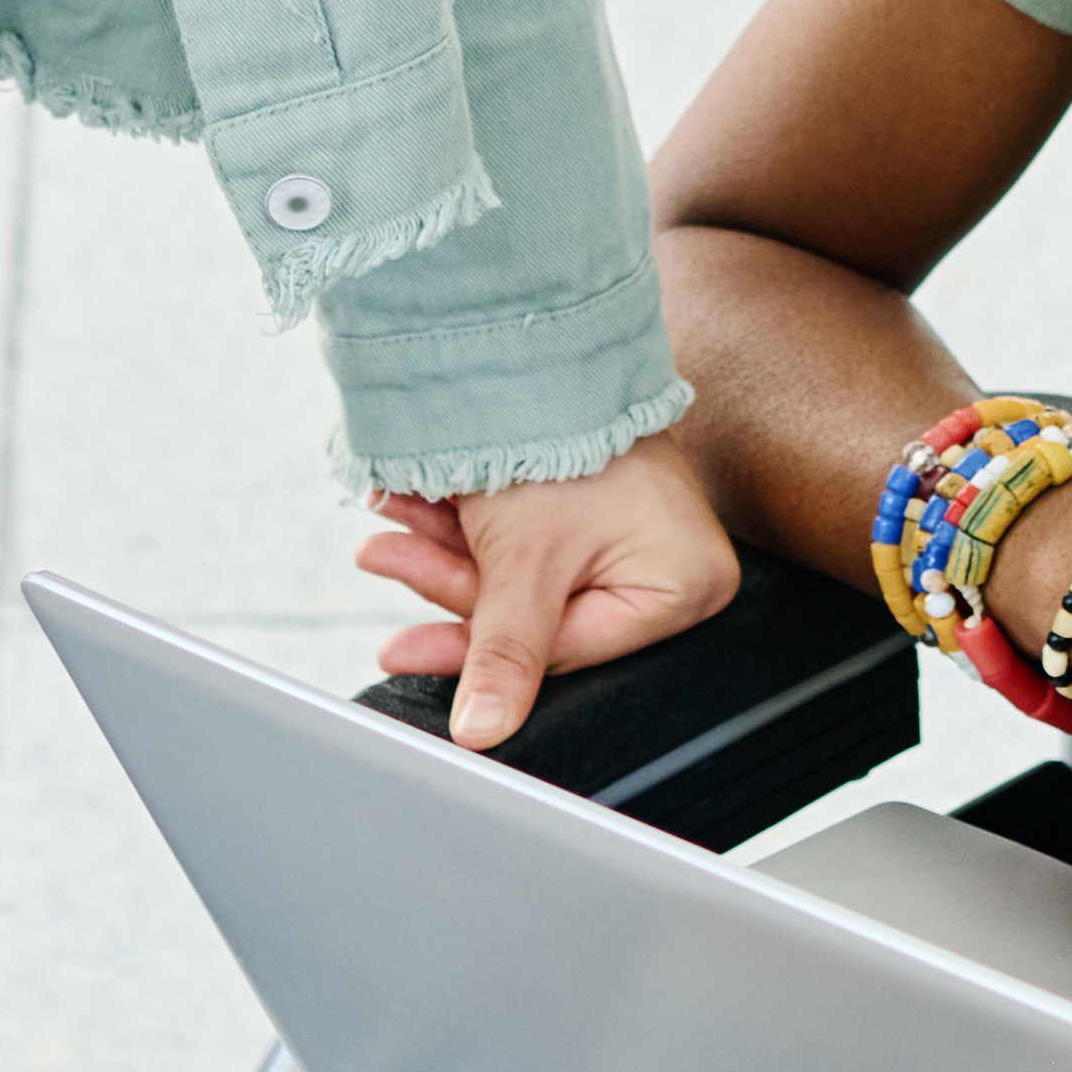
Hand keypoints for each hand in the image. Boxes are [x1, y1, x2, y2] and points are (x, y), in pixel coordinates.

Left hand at [357, 433, 746, 748]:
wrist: (560, 338)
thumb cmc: (575, 438)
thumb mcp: (528, 559)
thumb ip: (505, 652)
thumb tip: (482, 733)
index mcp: (686, 589)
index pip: (569, 648)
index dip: (478, 650)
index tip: (405, 650)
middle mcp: (669, 571)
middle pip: (540, 615)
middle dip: (451, 587)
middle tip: (385, 561)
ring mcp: (633, 541)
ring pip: (521, 578)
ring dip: (446, 554)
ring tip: (388, 532)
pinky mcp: (597, 515)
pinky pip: (525, 543)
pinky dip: (468, 529)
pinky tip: (414, 511)